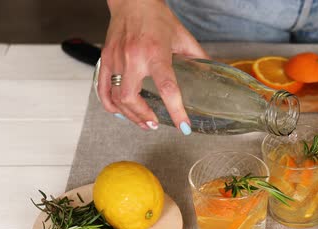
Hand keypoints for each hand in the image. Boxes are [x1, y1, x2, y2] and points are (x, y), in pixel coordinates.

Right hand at [98, 0, 207, 132]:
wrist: (132, 0)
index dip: (176, 110)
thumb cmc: (156, 17)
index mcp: (156, 52)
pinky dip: (110, 105)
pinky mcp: (105, 60)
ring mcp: (116, 59)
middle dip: (144, 117)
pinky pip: (102, 89)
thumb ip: (198, 57)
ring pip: (116, 97)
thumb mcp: (182, 36)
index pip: (167, 87)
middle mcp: (133, 57)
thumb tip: (214, 72)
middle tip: (155, 125)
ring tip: (143, 122)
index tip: (183, 126)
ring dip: (130, 115)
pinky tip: (121, 112)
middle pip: (132, 98)